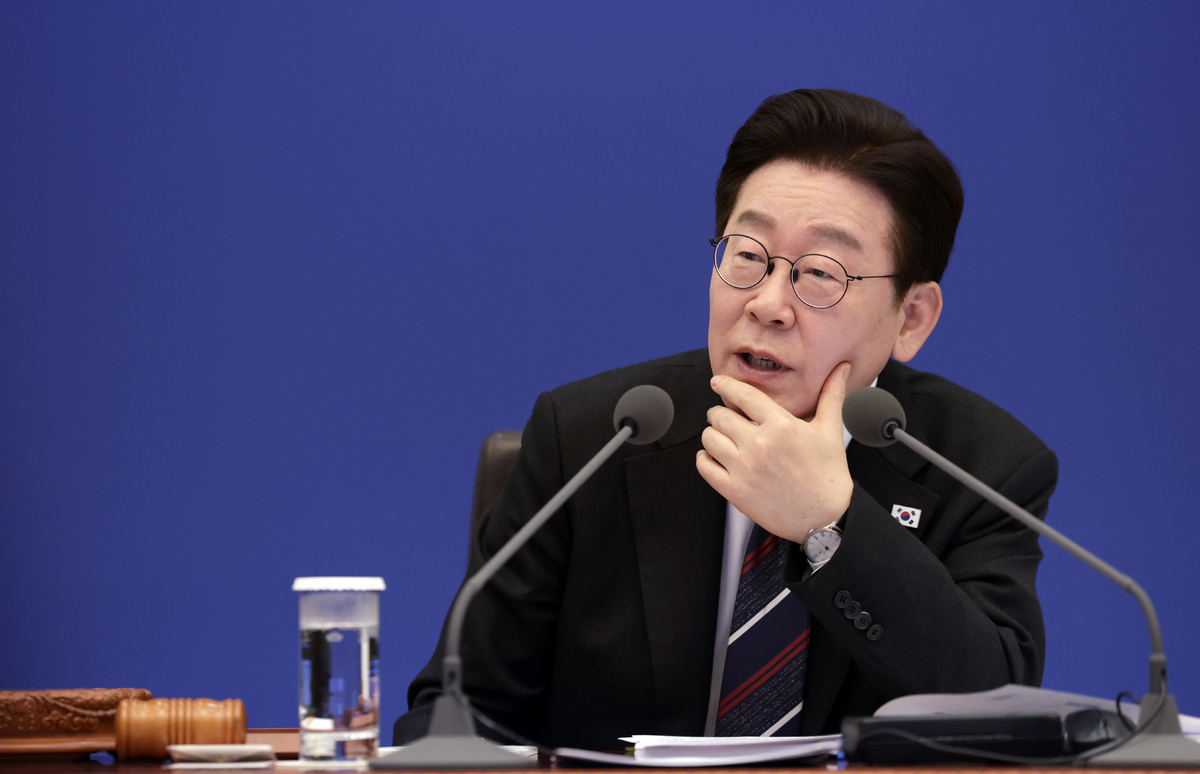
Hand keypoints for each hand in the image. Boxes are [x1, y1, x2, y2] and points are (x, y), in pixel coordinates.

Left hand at [696, 363, 853, 541]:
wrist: (824, 517)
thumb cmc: (828, 475)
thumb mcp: (830, 431)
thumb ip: (831, 396)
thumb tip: (842, 368)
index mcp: (781, 426)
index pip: (743, 395)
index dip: (726, 385)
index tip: (718, 382)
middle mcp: (760, 445)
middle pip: (720, 415)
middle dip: (719, 413)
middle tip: (724, 416)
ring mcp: (745, 469)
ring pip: (709, 439)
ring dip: (711, 435)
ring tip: (721, 437)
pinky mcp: (736, 491)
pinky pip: (704, 467)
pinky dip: (704, 459)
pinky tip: (713, 457)